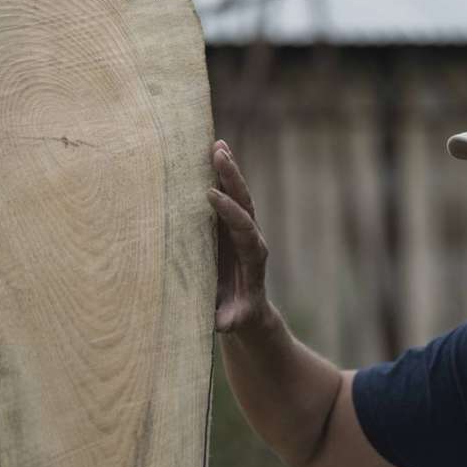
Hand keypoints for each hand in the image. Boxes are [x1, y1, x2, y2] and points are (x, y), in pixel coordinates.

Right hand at [206, 139, 269, 332]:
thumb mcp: (234, 321)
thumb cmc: (238, 317)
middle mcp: (251, 238)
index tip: (212, 195)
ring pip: (239, 195)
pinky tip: (212, 152)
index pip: (244, 229)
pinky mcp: (232, 226)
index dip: (230, 212)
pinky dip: (222, 176)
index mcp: (253, 257)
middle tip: (218, 154)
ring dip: (228, 170)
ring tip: (217, 144)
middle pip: (245, 203)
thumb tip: (224, 322)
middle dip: (232, 179)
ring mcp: (242, 229)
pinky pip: (228, 197)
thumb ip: (230, 319)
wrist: (247, 312)